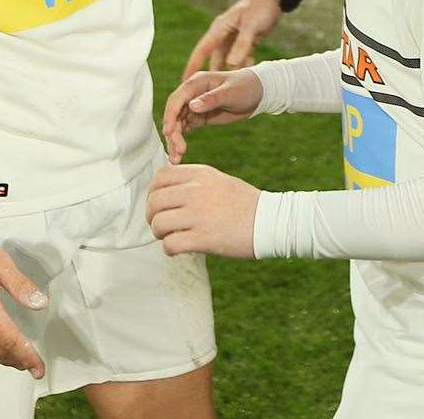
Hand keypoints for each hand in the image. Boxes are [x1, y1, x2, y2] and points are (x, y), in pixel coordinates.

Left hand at [145, 164, 260, 257]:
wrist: (271, 221)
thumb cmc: (245, 204)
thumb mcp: (219, 180)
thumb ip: (193, 181)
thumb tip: (166, 191)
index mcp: (200, 174)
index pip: (160, 177)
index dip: (153, 192)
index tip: (159, 204)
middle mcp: (196, 191)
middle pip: (154, 201)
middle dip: (152, 216)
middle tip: (160, 225)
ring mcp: (199, 214)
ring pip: (158, 223)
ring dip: (160, 233)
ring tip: (170, 237)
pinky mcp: (203, 238)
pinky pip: (170, 244)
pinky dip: (169, 249)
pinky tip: (178, 249)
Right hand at [162, 69, 263, 162]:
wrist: (258, 92)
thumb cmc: (245, 86)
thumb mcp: (230, 93)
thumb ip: (211, 99)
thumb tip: (191, 106)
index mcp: (196, 83)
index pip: (177, 99)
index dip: (170, 116)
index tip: (168, 132)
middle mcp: (191, 94)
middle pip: (174, 114)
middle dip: (172, 133)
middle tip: (178, 151)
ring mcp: (194, 106)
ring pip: (177, 124)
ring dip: (174, 140)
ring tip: (176, 158)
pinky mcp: (199, 117)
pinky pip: (185, 129)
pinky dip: (180, 140)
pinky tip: (179, 153)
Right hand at [181, 0, 282, 80]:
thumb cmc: (260, 7)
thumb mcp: (251, 26)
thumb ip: (241, 45)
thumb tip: (230, 65)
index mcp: (219, 29)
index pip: (201, 50)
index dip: (192, 66)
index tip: (183, 82)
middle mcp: (223, 35)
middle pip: (212, 59)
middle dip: (209, 75)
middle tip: (204, 92)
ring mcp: (233, 39)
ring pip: (227, 61)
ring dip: (229, 72)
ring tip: (229, 88)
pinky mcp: (244, 41)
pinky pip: (240, 58)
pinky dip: (243, 65)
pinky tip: (249, 72)